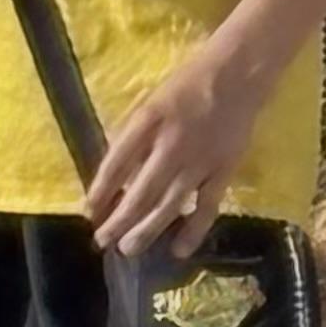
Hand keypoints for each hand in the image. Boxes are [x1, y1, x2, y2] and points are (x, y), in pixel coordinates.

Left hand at [87, 44, 269, 261]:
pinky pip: (207, 207)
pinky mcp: (223, 172)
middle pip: (139, 192)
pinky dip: (193, 231)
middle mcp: (170, 145)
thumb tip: (117, 175)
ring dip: (146, 230)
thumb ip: (134, 135)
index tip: (89, 213)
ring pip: (169, 205)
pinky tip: (179, 250)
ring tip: (128, 249)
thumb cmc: (187, 85)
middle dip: (118, 220)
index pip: (116, 163)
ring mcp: (199, 162)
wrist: (236, 76)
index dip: (100, 191)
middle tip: (103, 241)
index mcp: (147, 122)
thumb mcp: (150, 101)